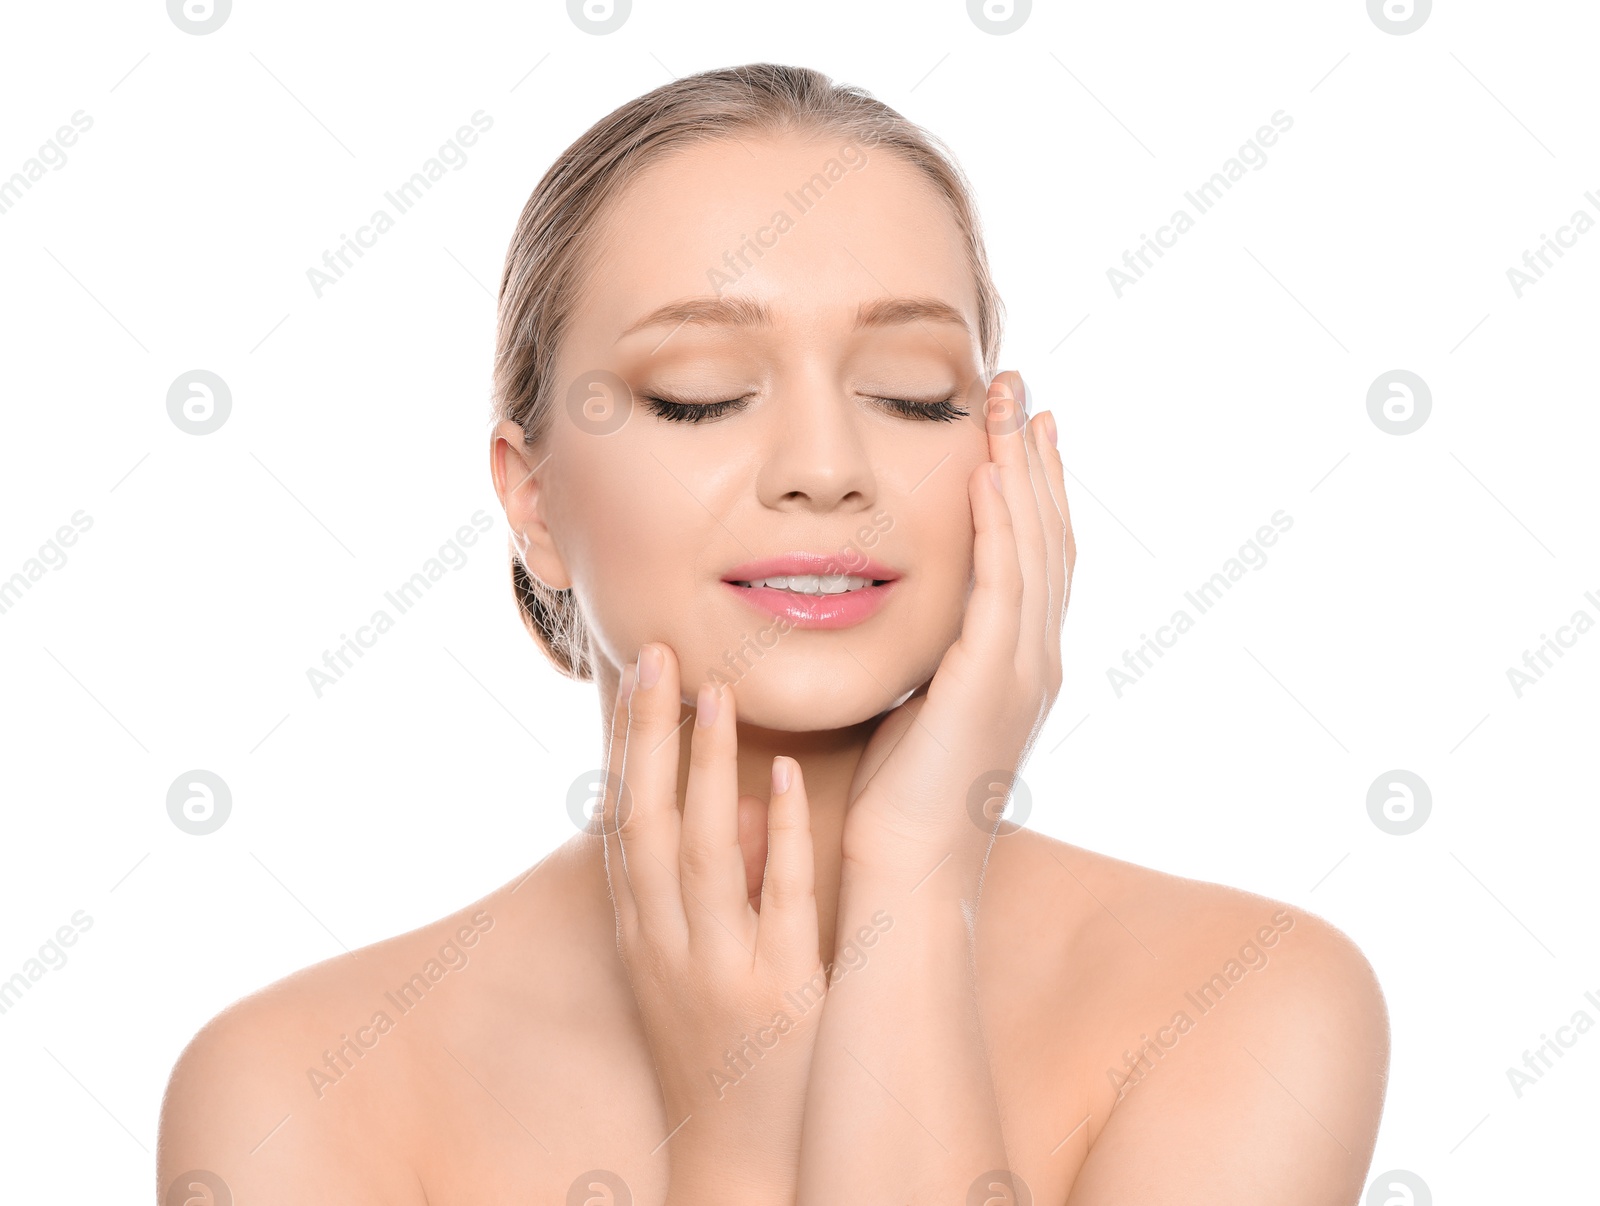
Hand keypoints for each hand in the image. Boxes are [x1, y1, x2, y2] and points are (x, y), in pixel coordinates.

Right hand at [600, 642, 825, 1202]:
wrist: (744, 1158)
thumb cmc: (721, 1045)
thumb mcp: (687, 965)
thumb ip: (707, 884)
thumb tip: (741, 794)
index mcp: (641, 933)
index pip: (623, 820)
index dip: (628, 744)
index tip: (640, 668)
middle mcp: (666, 945)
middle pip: (645, 823)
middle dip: (649, 736)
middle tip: (660, 651)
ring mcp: (717, 969)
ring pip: (700, 853)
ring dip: (704, 767)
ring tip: (717, 691)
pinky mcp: (777, 994)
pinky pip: (774, 902)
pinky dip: (778, 835)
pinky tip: (785, 776)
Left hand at [840, 370, 1073, 883]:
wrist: (907, 873)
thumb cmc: (901, 802)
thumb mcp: (920, 709)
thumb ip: (929, 657)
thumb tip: (908, 617)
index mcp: (1019, 664)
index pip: (1035, 556)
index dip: (1032, 488)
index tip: (1020, 427)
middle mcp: (1035, 660)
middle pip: (1047, 536)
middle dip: (1035, 458)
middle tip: (1025, 389)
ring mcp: (1022, 671)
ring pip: (1033, 547)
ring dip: (1023, 471)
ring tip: (1010, 405)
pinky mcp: (989, 682)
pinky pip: (1000, 585)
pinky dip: (1000, 524)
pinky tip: (988, 473)